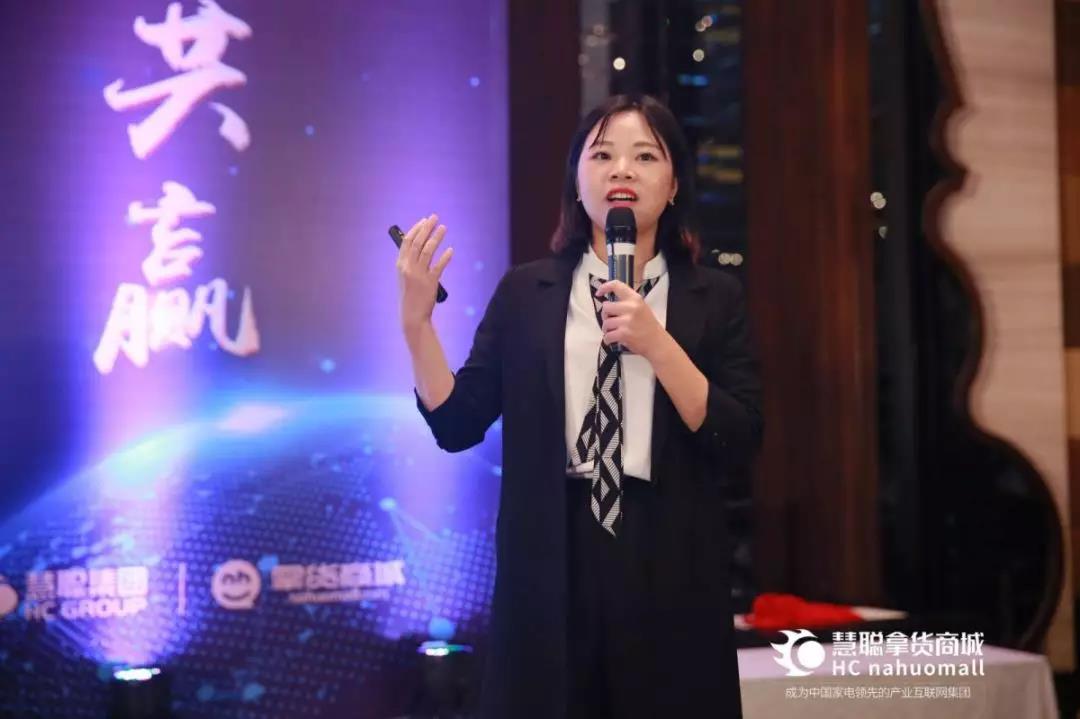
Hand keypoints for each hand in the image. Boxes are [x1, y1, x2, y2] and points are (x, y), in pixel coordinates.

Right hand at [397, 214, 452, 331]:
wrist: (412, 315)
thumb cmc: (409, 296)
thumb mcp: (404, 277)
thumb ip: (409, 263)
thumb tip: (418, 247)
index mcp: (400, 265)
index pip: (407, 242)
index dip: (416, 229)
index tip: (424, 220)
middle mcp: (408, 267)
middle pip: (418, 242)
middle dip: (426, 228)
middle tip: (435, 217)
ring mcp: (418, 275)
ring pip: (428, 251)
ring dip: (437, 237)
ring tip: (444, 228)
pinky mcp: (430, 282)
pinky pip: (439, 266)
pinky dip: (445, 257)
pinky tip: (450, 250)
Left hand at [594, 280, 667, 359]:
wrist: (657, 342)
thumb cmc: (647, 325)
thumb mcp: (641, 307)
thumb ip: (626, 302)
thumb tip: (607, 303)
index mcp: (635, 299)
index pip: (617, 286)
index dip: (604, 287)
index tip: (598, 293)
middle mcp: (631, 307)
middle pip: (606, 307)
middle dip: (605, 315)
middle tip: (610, 320)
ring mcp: (627, 321)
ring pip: (605, 323)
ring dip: (606, 329)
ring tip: (614, 331)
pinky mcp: (624, 333)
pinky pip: (607, 335)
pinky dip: (608, 339)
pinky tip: (613, 339)